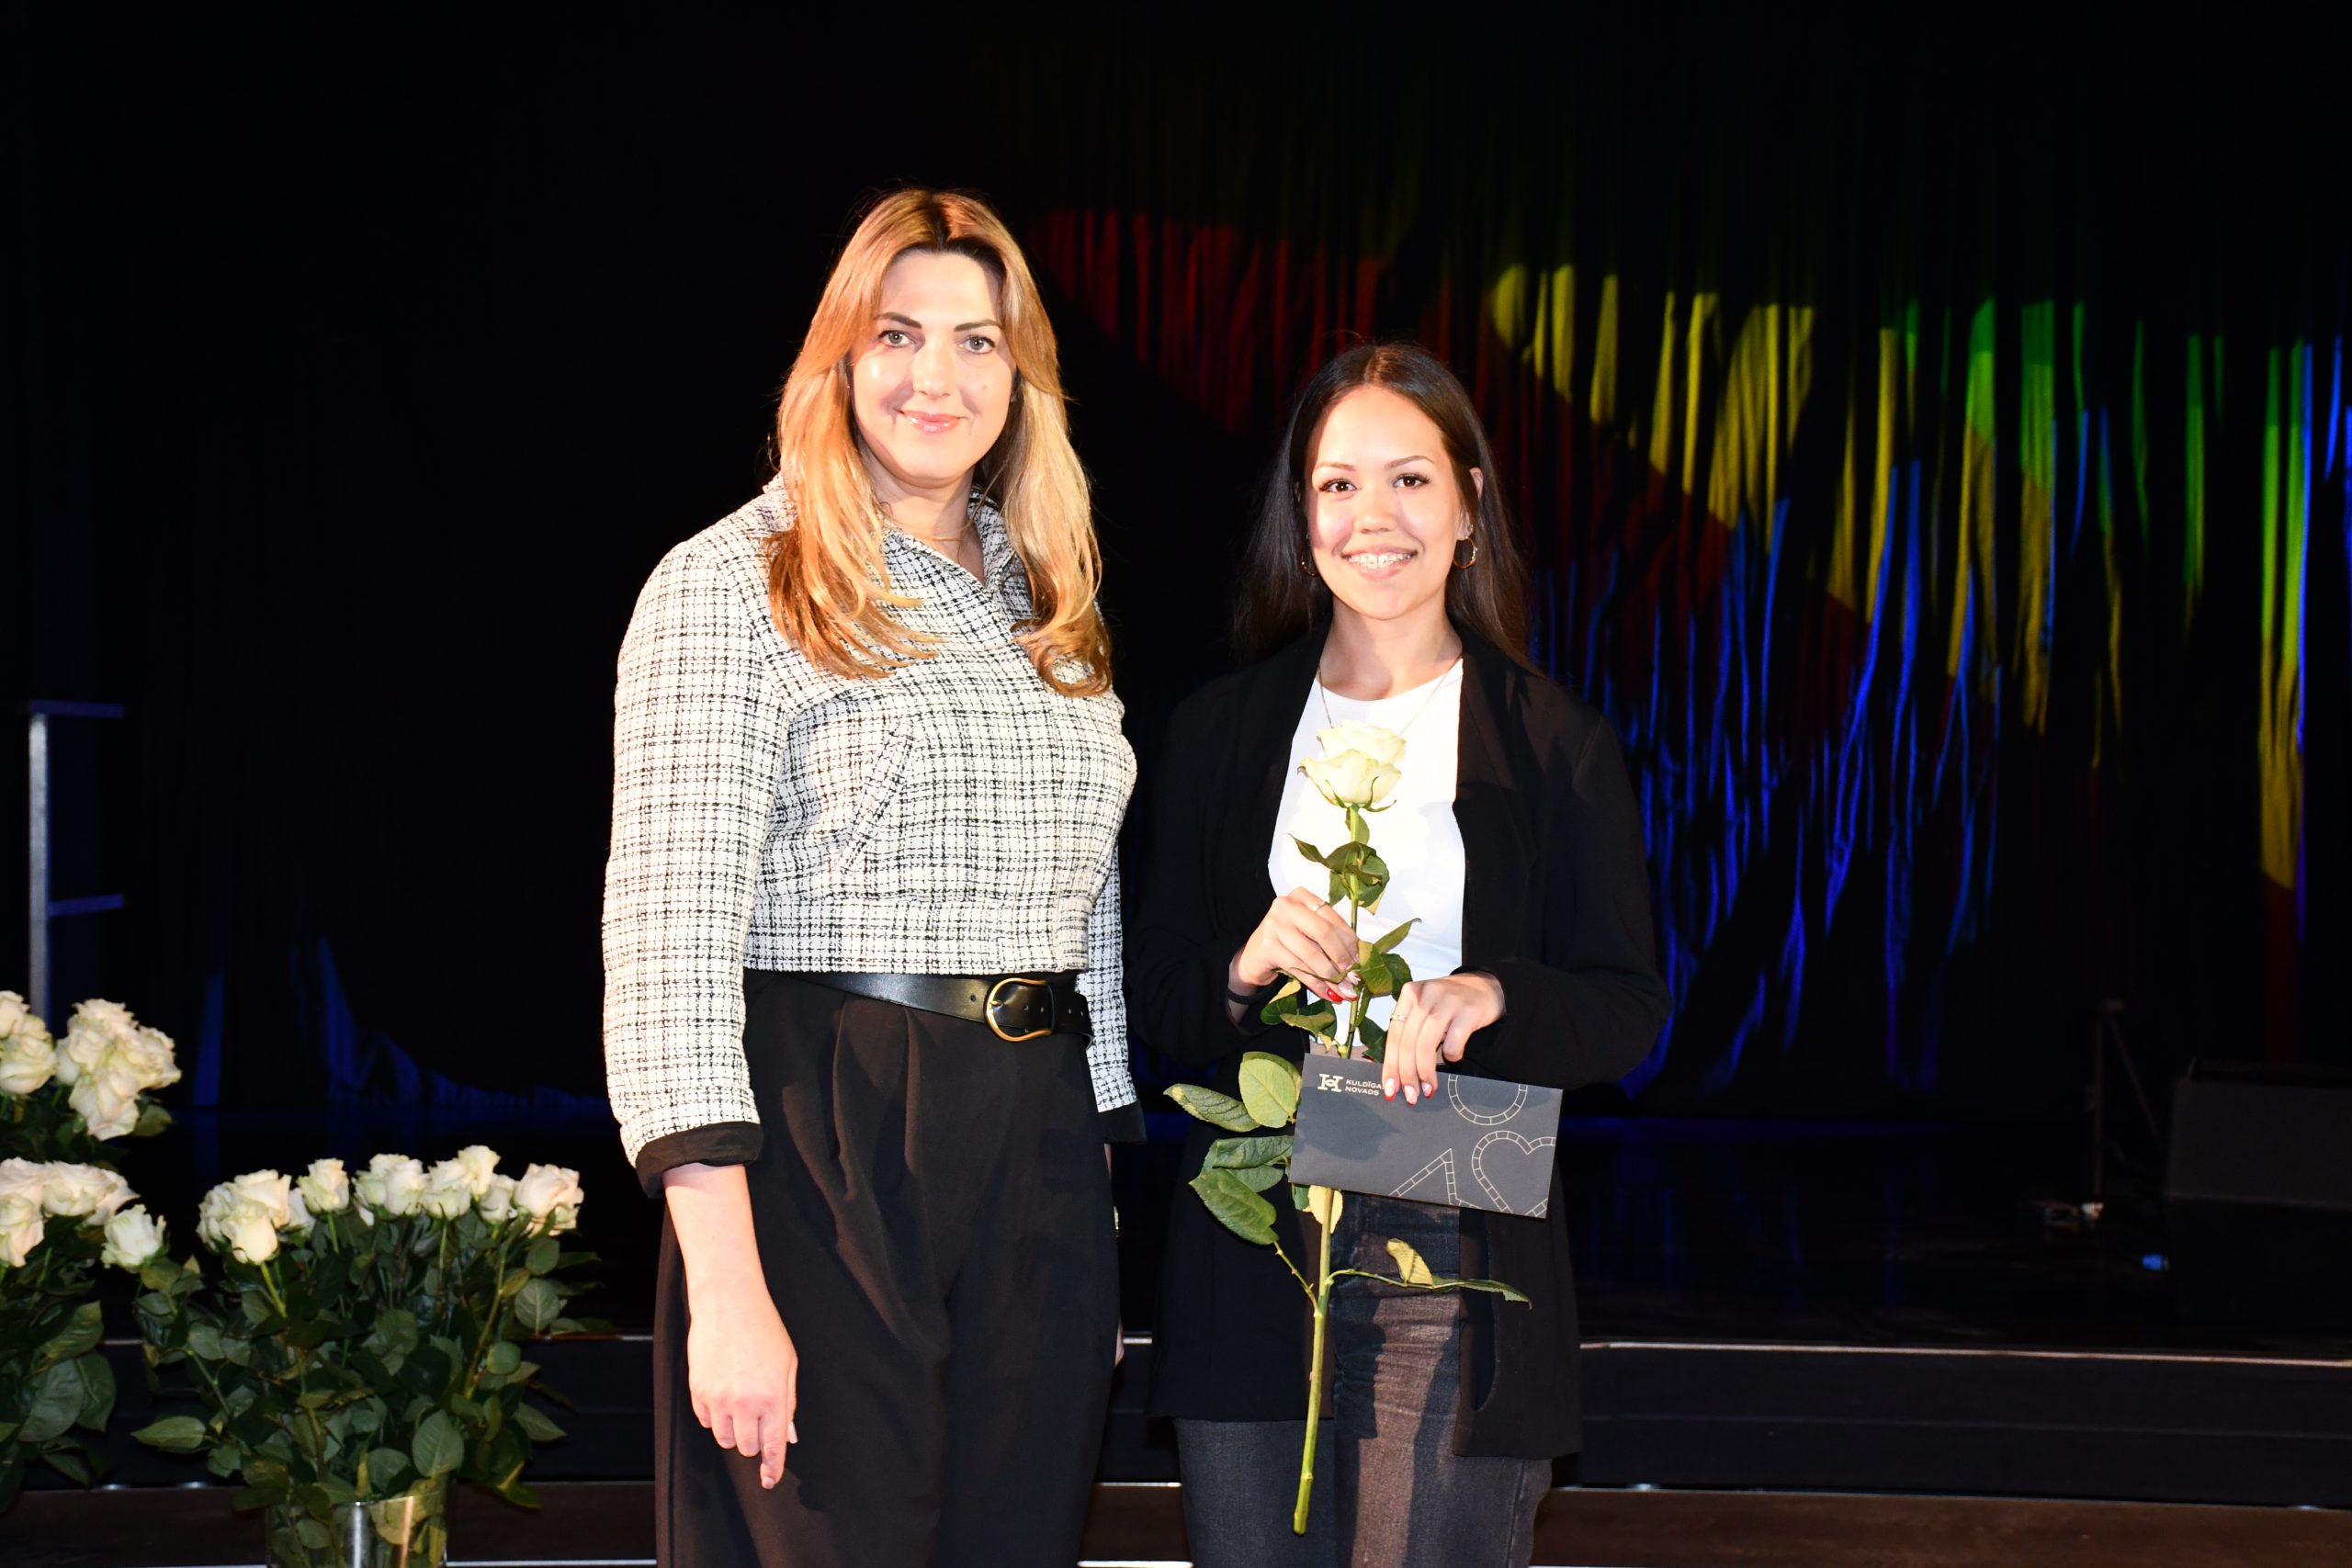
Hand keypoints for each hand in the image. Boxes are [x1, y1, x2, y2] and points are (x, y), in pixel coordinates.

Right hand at [686, 1277, 799, 1488]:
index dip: (773, 1469)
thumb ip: (789, 1403)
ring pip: (724, 1439)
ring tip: (740, 1402)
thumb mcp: (788, 1364)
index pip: (773, 1447)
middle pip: (746, 1448)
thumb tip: (788, 1436)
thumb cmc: (764, 1330)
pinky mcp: (697, 1392)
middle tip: (759, 1416)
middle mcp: (744, 1403)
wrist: (728, 1303)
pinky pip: (705, 1421)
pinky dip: (714, 1416)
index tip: (770, 1481)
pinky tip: (722, 1391)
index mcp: (772, 1397)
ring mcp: (718, 1399)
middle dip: (754, 1440)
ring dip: (734, 1430)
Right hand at [1232, 887, 1361, 1005]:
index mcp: (1302, 896)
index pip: (1333, 919)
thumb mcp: (1309, 933)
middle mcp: (1286, 905)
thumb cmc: (1288, 942)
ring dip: (1331, 976)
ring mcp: (1274, 924)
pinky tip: (1327, 993)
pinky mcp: (1267, 946)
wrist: (1255, 956)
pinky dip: (1316, 984)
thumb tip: (1359, 961)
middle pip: (1324, 933)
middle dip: (1342, 959)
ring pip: (1312, 954)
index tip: (1361, 961)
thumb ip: (1331, 939)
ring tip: (1344, 990)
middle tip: (1354, 978)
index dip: (1350, 942)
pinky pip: (1299, 968)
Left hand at [1383, 973, 1504, 1104]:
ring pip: (1426, 1045)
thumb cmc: (1450, 1004)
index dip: (1391, 1065)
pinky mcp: (1467, 1012)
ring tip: (1429, 1089)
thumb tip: (1397, 1073)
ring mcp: (1446, 1002)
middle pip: (1408, 1043)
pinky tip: (1455, 1057)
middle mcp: (1424, 995)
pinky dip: (1452, 1057)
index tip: (1390, 1089)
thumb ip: (1410, 1032)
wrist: (1487, 986)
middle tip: (1411, 1096)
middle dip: (1407, 1075)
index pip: (1393, 1035)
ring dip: (1425, 1073)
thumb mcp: (1425, 1009)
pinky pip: (1453, 1044)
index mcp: (1409, 994)